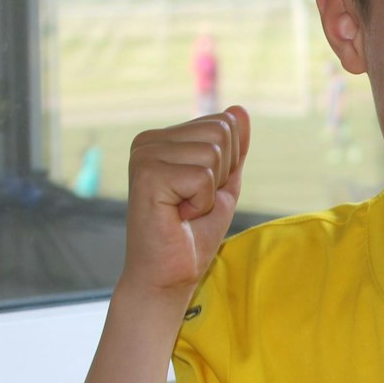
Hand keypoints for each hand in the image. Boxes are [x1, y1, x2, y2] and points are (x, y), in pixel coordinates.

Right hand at [120, 106, 248, 299]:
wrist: (169, 273)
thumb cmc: (193, 232)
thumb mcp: (223, 183)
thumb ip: (233, 147)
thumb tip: (239, 110)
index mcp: (164, 137)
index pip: (224, 123)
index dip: (228, 164)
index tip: (201, 191)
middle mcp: (148, 140)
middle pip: (221, 133)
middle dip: (221, 175)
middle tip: (194, 202)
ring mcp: (144, 155)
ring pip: (213, 154)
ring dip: (210, 191)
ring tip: (185, 209)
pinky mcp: (146, 175)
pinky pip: (203, 177)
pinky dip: (201, 203)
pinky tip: (178, 215)